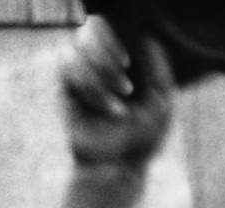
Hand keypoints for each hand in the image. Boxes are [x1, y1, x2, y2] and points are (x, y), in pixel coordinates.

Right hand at [57, 17, 174, 173]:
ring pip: (74, 52)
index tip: (126, 61)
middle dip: (106, 55)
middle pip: (86, 31)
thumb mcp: (162, 105)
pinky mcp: (63, 91)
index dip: (109, 34)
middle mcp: (93, 61)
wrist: (122, 164)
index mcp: (117, 59)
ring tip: (119, 104)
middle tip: (125, 86)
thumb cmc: (144, 135)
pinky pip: (68, 73)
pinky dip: (92, 90)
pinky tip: (106, 108)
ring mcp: (76, 75)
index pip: (102, 26)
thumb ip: (161, 74)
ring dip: (101, 77)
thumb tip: (151, 41)